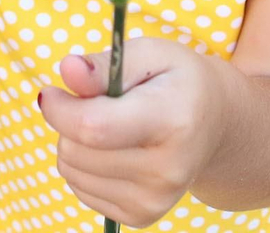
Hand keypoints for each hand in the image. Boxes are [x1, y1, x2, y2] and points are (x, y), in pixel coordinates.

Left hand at [39, 39, 226, 227]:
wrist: (217, 123)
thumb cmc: (178, 80)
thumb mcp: (151, 53)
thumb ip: (106, 64)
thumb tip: (67, 71)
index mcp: (172, 120)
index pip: (93, 128)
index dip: (60, 110)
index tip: (52, 91)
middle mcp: (167, 169)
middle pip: (77, 151)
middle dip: (69, 121)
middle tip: (95, 102)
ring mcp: (155, 200)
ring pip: (71, 171)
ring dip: (75, 143)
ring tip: (109, 124)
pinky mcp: (142, 216)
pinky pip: (80, 189)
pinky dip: (84, 165)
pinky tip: (113, 148)